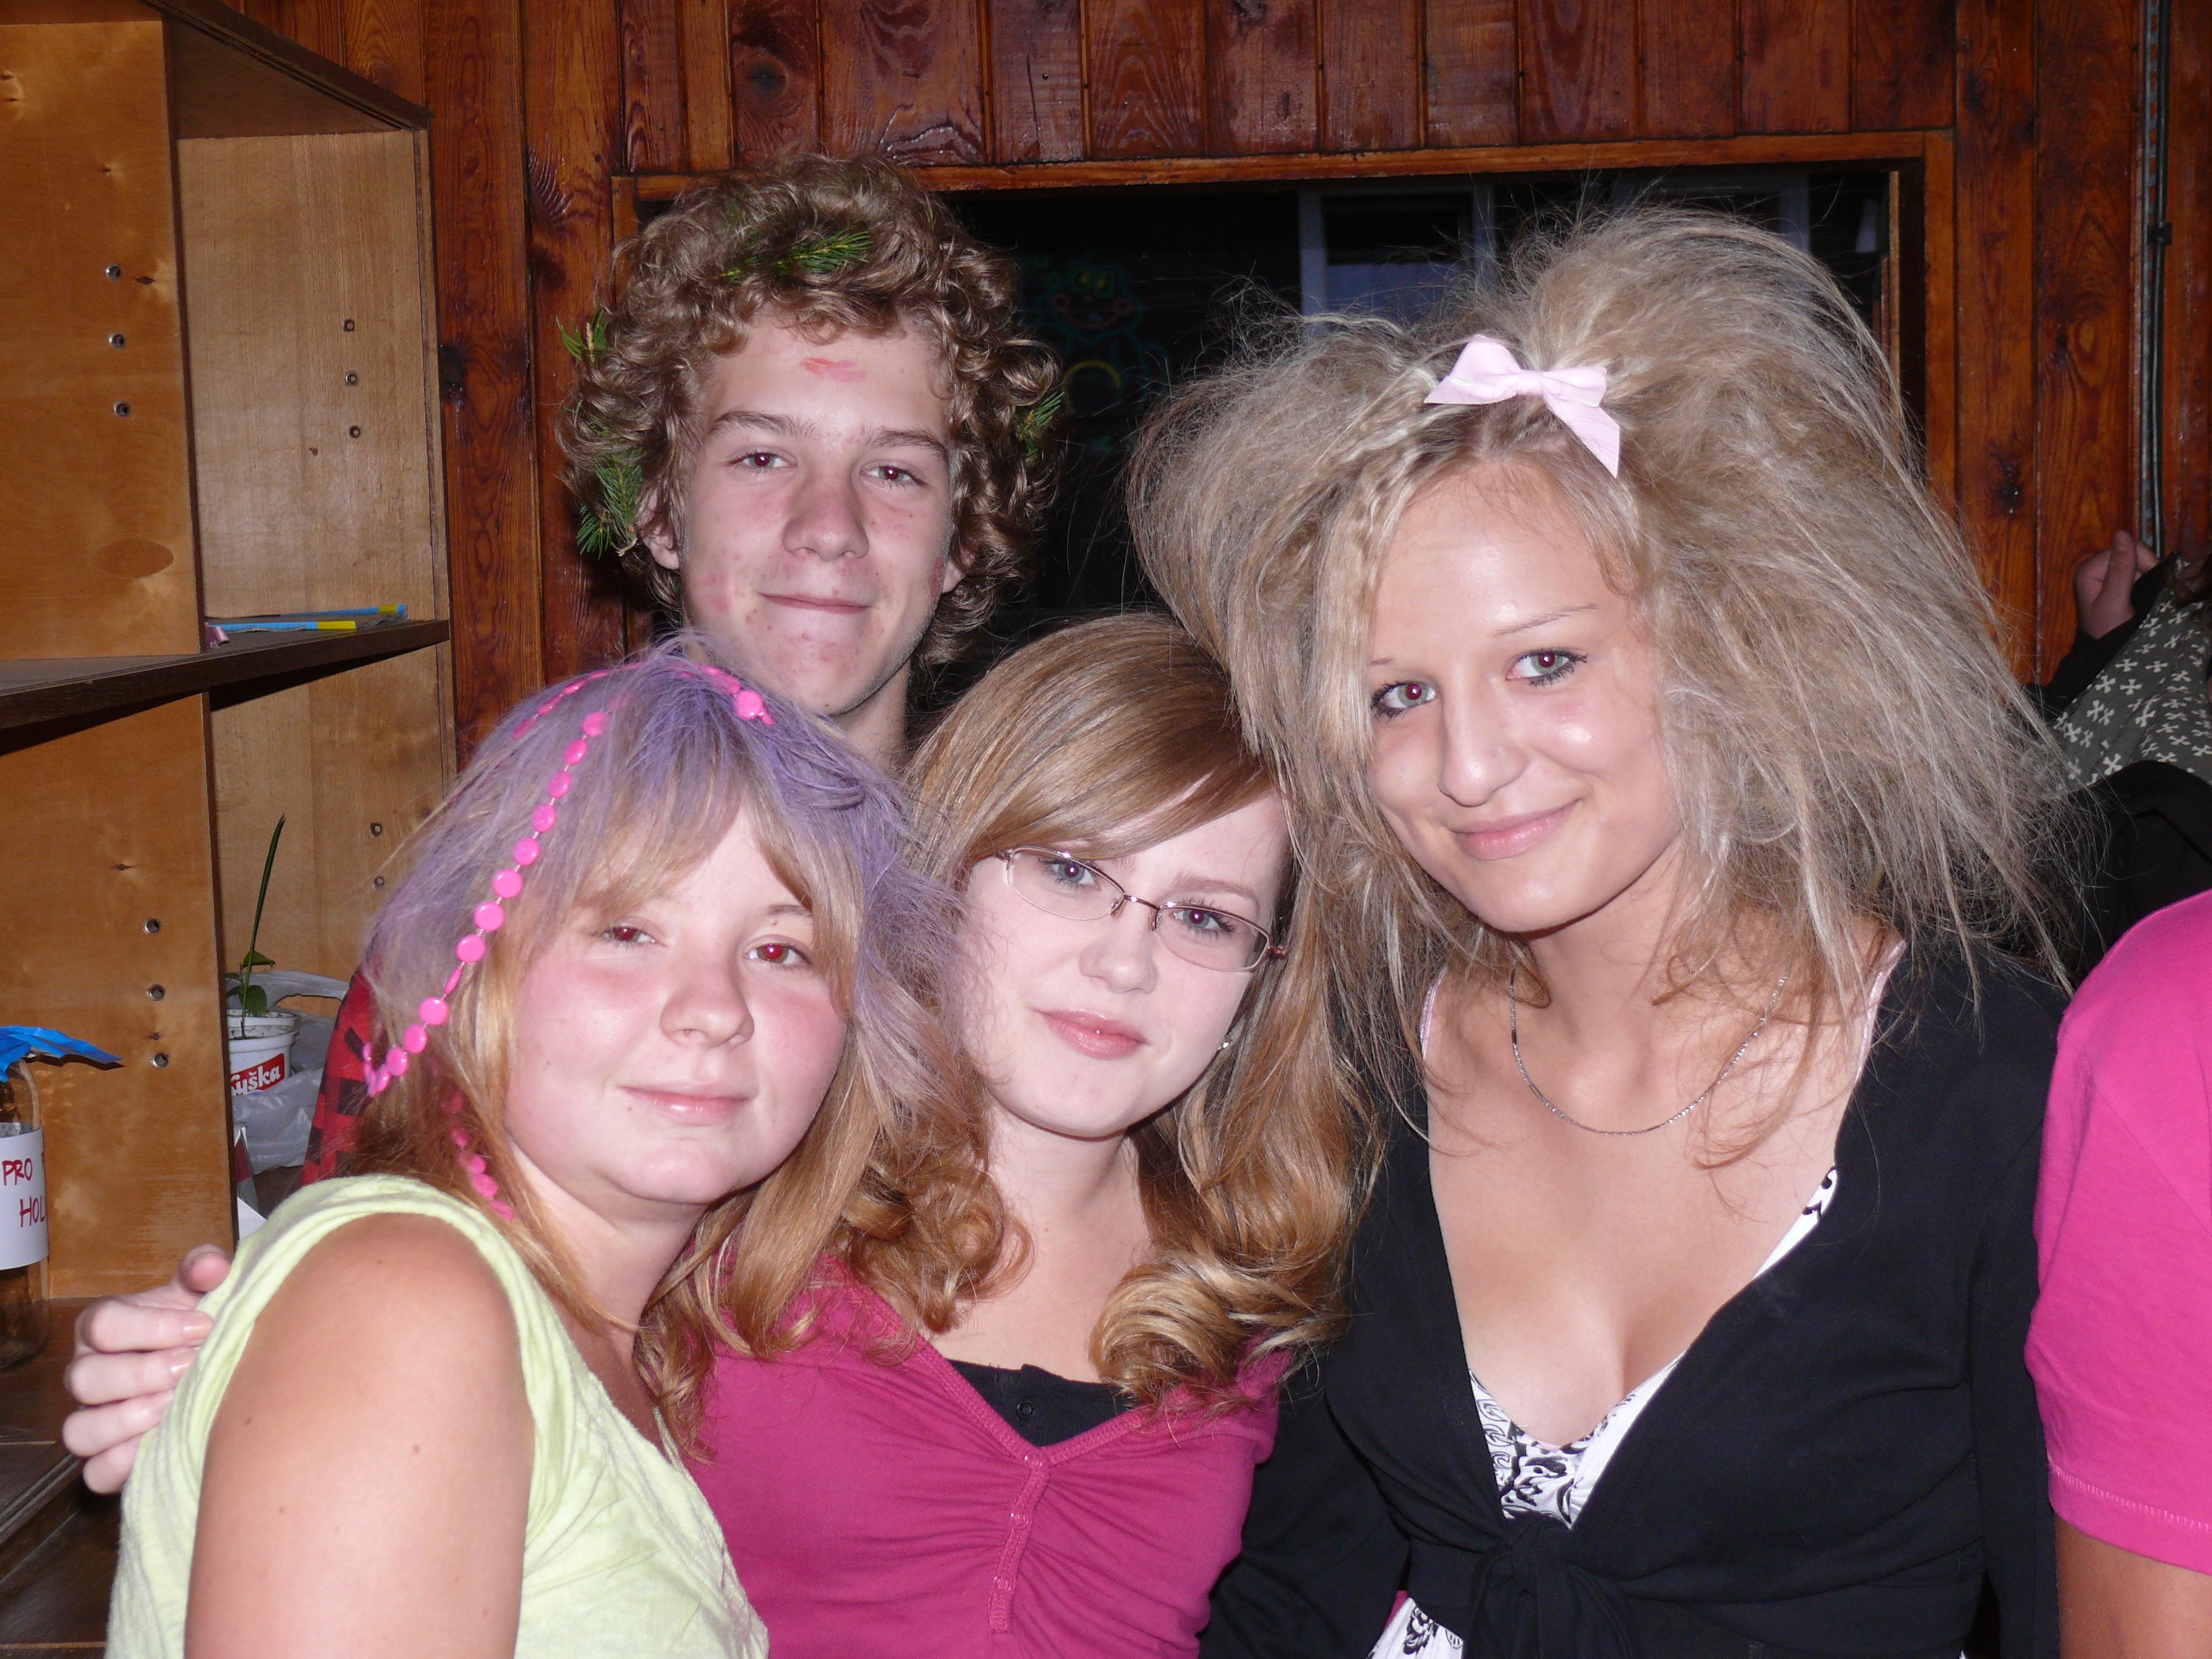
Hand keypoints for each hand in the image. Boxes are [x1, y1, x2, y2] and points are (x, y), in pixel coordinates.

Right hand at [61, 1244, 230, 1491]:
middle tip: (189, 1368)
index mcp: (104, 1326)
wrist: (206, 1363)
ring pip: (79, 1430)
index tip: (203, 1327)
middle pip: (84, 1379)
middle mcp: (88, 1372)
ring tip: (173, 1407)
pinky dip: (123, 1464)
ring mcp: (92, 1416)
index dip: (154, 1327)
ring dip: (127, 1421)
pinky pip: (95, 1472)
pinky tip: (160, 1444)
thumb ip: (205, 1270)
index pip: (103, 1325)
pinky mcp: (106, 1456)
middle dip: (142, 1374)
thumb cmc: (196, 1325)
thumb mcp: (201, 1292)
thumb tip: (212, 1265)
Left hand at [2073, 529, 2158, 639]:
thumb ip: (2120, 569)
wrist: (2105, 652)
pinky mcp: (2117, 580)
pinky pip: (2139, 571)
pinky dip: (2145, 581)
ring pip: (2140, 562)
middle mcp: (2095, 566)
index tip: (2146, 586)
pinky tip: (2141, 595)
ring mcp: (2106, 573)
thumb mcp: (2114, 601)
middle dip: (2145, 570)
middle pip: (2134, 552)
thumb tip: (2122, 533)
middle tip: (2143, 593)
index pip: (2128, 547)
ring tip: (2140, 597)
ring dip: (2146, 577)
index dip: (2145, 563)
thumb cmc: (2106, 632)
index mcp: (2089, 568)